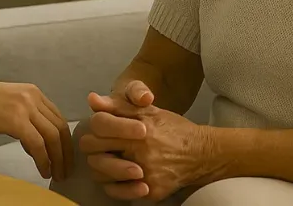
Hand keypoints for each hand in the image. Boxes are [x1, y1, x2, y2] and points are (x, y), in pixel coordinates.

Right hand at [0, 76, 71, 180]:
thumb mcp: (9, 105)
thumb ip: (25, 119)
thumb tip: (34, 142)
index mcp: (33, 92)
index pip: (58, 117)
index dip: (64, 140)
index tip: (65, 156)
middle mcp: (34, 97)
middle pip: (60, 127)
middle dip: (66, 151)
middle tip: (66, 170)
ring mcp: (26, 108)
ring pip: (52, 137)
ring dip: (58, 159)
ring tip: (57, 175)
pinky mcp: (16, 121)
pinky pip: (38, 145)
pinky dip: (43, 160)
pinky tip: (43, 170)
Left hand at [81, 88, 209, 201]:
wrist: (201, 154)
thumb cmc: (173, 129)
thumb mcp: (149, 111)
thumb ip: (119, 105)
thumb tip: (92, 99)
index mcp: (140, 129)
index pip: (100, 126)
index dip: (96, 127)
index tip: (101, 130)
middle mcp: (141, 153)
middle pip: (95, 152)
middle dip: (94, 147)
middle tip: (100, 146)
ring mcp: (146, 174)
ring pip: (101, 175)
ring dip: (101, 167)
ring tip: (109, 161)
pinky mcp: (150, 191)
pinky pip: (118, 192)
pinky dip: (114, 185)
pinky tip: (119, 177)